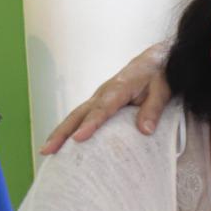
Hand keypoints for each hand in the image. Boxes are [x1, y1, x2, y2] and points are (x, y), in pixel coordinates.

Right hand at [41, 42, 170, 152]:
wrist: (156, 60)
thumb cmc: (159, 75)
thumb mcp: (163, 90)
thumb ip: (153, 109)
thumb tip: (145, 131)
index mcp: (119, 88)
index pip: (102, 109)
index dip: (90, 124)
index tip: (78, 138)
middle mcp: (103, 93)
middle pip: (79, 113)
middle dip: (62, 132)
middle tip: (48, 150)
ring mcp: (98, 97)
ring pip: (75, 115)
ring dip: (60, 132)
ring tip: (47, 150)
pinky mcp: (99, 102)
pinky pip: (81, 116)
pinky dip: (69, 129)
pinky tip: (62, 144)